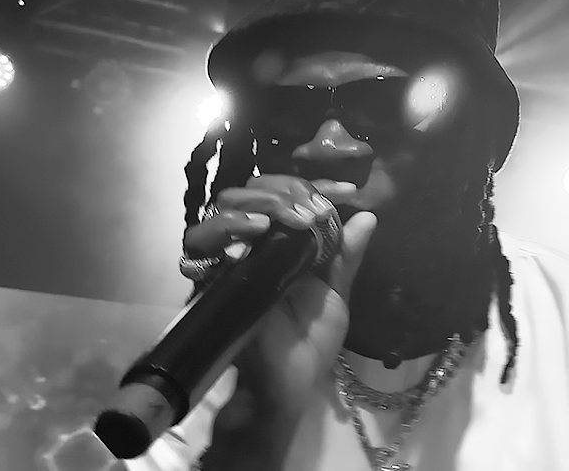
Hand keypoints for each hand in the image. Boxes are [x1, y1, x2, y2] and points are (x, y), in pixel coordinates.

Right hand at [182, 175, 375, 418]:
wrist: (287, 382)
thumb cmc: (311, 340)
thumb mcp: (335, 293)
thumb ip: (345, 255)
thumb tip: (368, 216)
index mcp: (283, 241)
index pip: (290, 194)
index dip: (317, 186)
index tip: (348, 192)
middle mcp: (254, 242)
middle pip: (253, 189)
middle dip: (286, 190)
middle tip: (314, 211)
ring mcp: (228, 258)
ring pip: (225, 206)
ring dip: (258, 204)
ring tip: (288, 220)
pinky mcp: (208, 279)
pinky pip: (199, 245)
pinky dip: (224, 232)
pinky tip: (251, 237)